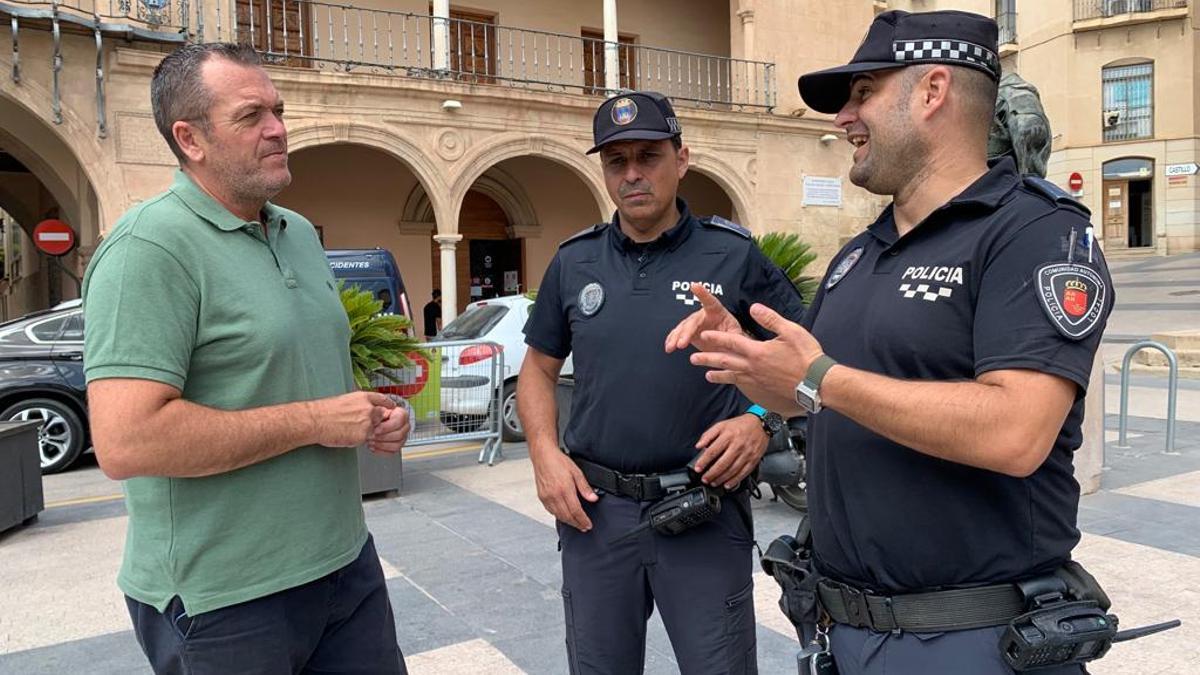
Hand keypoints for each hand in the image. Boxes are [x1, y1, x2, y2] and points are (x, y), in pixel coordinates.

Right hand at [310, 392, 394, 447]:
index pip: (383, 400)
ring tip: (347, 429)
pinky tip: (345, 435)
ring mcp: (367, 423)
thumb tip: (364, 410)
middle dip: (374, 421)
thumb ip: (359, 404)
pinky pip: (365, 439)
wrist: (316, 421)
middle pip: (381, 416)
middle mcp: (368, 409)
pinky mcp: (363, 436)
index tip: (391, 407)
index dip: (387, 404)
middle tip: (358, 423)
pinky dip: (357, 439)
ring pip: (374, 429)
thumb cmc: (325, 411)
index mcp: (363, 397)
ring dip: (364, 431)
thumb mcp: (346, 400)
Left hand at [368, 401, 410, 454]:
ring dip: (382, 445)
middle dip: (383, 437)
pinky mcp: (396, 446)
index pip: (400, 421)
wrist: (371, 420)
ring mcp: (402, 437)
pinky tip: (373, 446)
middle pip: (399, 434)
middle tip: (371, 436)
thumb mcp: (374, 404)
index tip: (376, 429)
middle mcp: (404, 426)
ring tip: (371, 441)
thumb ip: (378, 405)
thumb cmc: (374, 412)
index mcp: (401, 414)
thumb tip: (381, 410)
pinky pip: (392, 452)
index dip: (387, 426)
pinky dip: (381, 451)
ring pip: (397, 445)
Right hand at [529, 447, 598, 531]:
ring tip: (576, 523)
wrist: (543, 456)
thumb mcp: (577, 472)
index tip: (588, 525)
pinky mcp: (541, 497)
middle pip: (567, 516)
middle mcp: (554, 495)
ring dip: (568, 522)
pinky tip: (564, 515)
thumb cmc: (558, 461)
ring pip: (558, 515)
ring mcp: (547, 497)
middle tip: (583, 527)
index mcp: (565, 489)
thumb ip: (585, 487)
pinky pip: (550, 511)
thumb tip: (593, 498)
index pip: (576, 511)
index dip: (583, 520)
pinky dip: (558, 516)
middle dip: (576, 524)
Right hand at [665, 283, 743, 353]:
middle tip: (681, 343)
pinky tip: (668, 346)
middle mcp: (703, 315)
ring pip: (682, 328)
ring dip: (676, 338)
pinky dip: (672, 340)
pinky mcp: (689, 332)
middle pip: (692, 321)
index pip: (710, 301)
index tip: (694, 286)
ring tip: (670, 347)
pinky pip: (678, 335)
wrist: (728, 342)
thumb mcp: (736, 335)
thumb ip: (730, 335)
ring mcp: (694, 323)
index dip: (702, 293)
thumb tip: (720, 338)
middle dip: (685, 332)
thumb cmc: (733, 336)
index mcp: (717, 311)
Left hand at [690, 303, 825, 412]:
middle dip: (707, 358)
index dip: (716, 337)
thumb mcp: (790, 331)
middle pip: (724, 361)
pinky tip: (731, 383)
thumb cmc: (805, 355)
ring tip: (705, 375)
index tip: (703, 335)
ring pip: (731, 376)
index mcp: (757, 351)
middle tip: (692, 358)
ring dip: (716, 374)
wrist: (816, 382)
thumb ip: (769, 318)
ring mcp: (756, 379)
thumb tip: (753, 307)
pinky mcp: (763, 388)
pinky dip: (732, 383)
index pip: (731, 342)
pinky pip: (742, 385)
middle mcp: (752, 367)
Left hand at [692, 414, 768, 488]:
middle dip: (711, 474)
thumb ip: (708, 435)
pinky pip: (743, 473)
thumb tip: (698, 445)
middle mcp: (737, 446)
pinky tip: (727, 484)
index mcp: (728, 436)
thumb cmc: (740, 425)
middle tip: (705, 479)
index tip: (698, 468)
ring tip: (713, 482)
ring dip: (721, 479)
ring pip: (732, 470)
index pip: (712, 451)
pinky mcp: (753, 460)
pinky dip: (735, 480)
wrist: (760, 425)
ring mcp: (746, 454)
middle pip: (722, 463)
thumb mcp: (721, 425)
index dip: (703, 461)